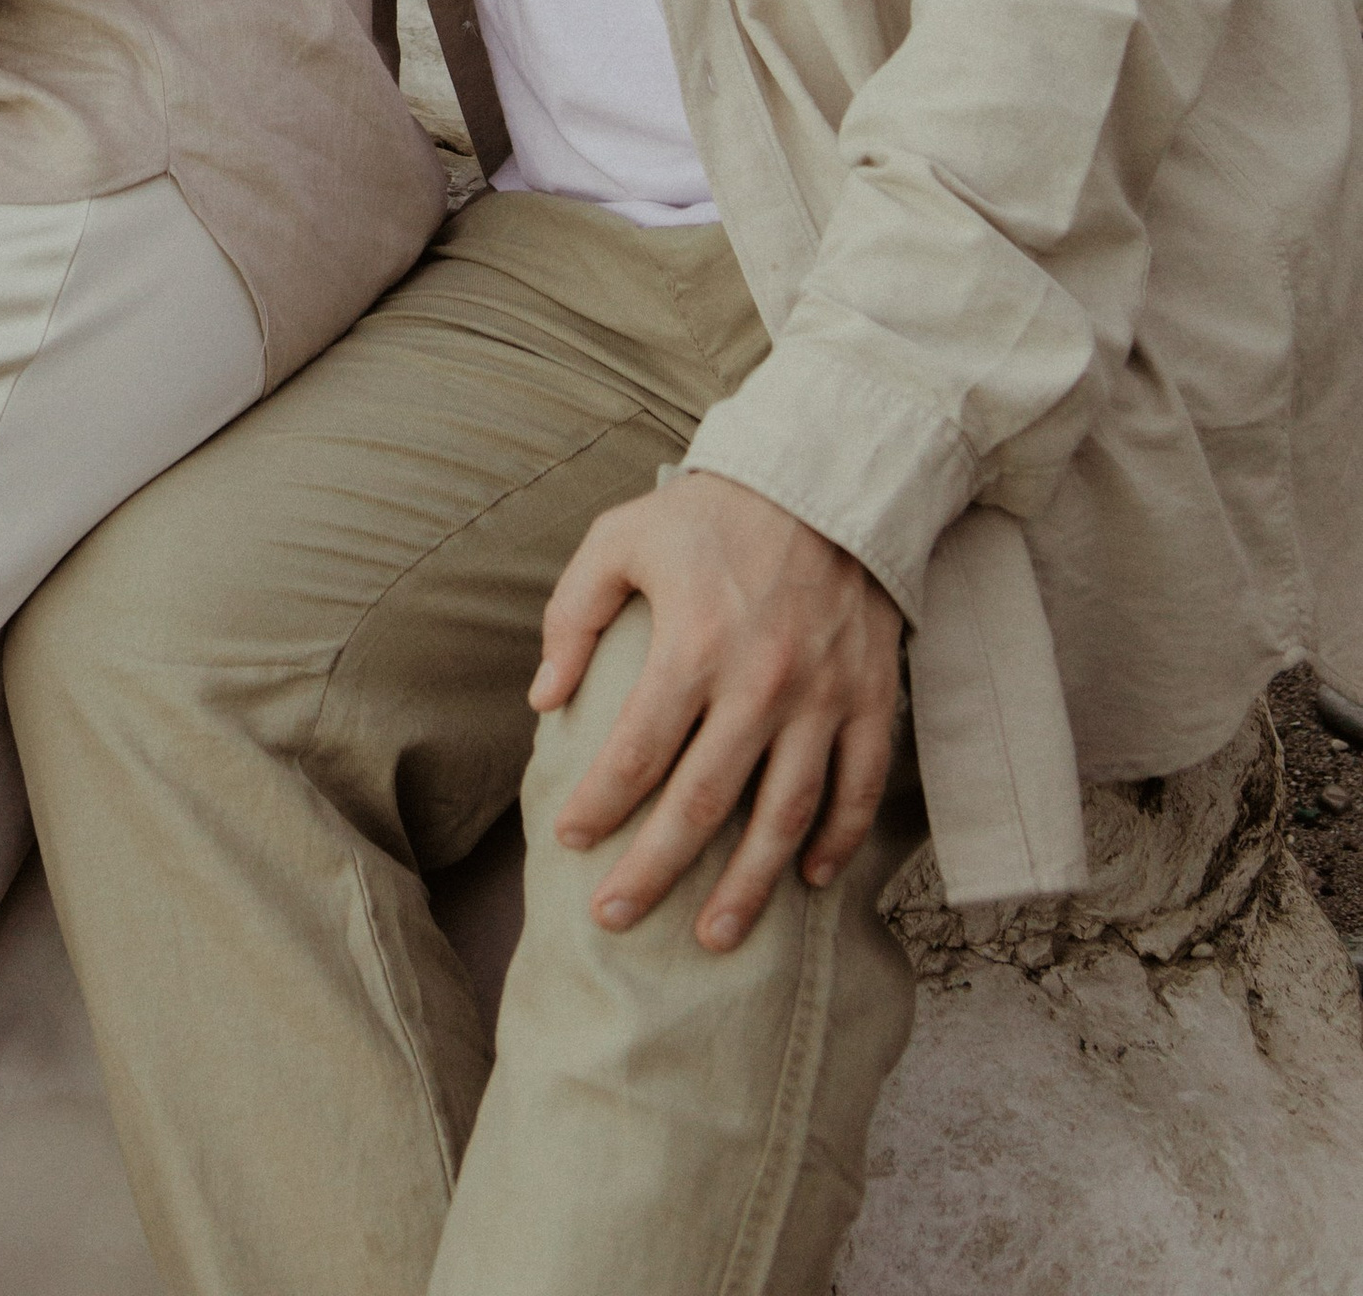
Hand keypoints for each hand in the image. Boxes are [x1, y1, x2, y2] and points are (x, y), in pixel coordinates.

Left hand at [533, 473, 900, 951]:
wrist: (828, 475)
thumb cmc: (712, 512)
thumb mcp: (621, 536)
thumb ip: (572, 614)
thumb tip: (543, 699)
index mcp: (694, 643)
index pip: (636, 750)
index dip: (600, 805)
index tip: (571, 842)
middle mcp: (761, 682)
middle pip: (702, 803)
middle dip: (655, 870)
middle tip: (615, 919)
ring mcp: (823, 697)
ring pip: (784, 816)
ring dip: (749, 886)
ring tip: (711, 937)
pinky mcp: (870, 698)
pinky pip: (858, 789)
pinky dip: (835, 842)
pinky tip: (807, 881)